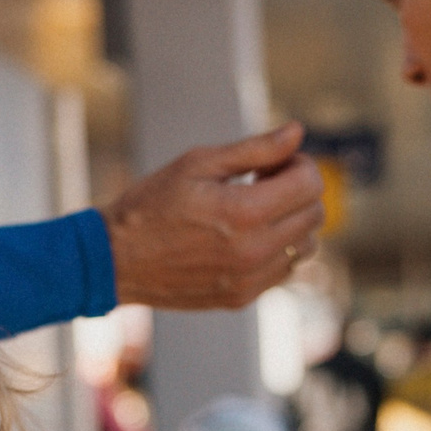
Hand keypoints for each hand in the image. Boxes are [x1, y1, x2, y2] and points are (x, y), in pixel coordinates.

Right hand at [103, 121, 324, 308]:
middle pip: (315, 214)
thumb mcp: (198, 164)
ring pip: (307, 246)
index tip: (273, 162)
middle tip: (263, 181)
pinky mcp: (242, 298)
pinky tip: (246, 237)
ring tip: (256, 211)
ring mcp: (249, 280)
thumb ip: (254, 149)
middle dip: (298, 190)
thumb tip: (296, 132)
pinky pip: (285, 271)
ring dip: (293, 222)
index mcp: (244, 213)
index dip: (298, 164)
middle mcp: (254, 252)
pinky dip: (278, 249)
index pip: (310, 184)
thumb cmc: (151, 205)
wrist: (116, 260)